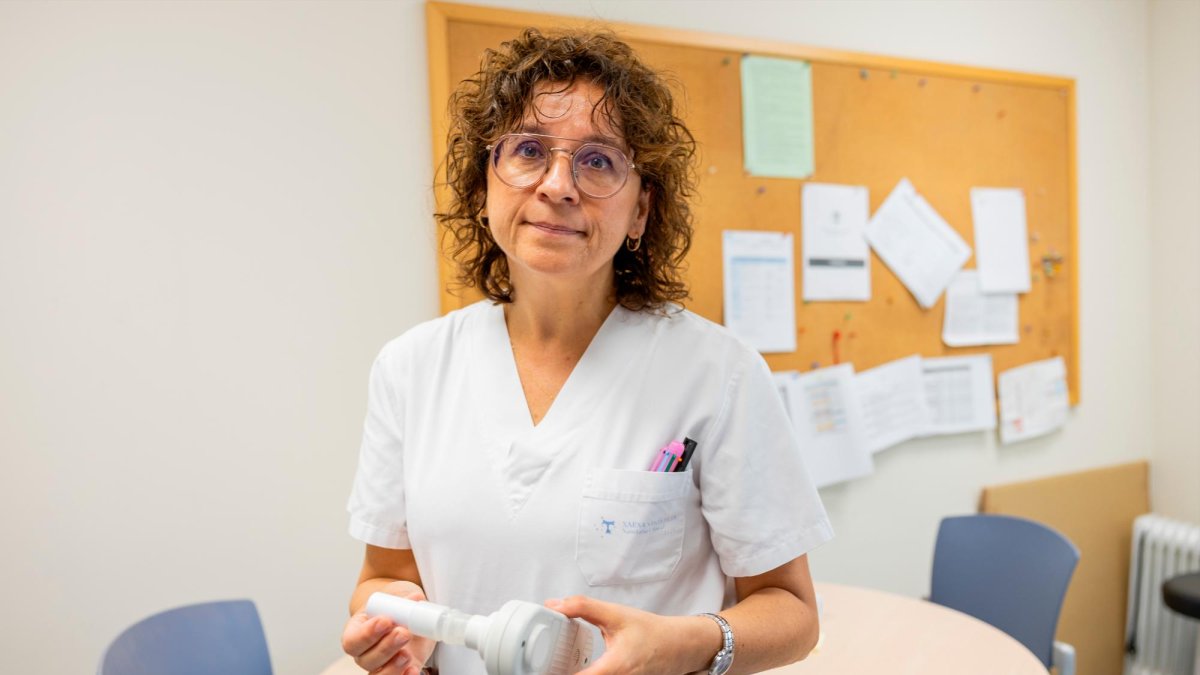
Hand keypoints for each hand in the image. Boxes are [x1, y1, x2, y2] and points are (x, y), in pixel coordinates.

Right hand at [342, 581, 435, 674]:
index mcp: (357, 631)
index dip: (367, 634)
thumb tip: (415, 600)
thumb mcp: (397, 596)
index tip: (385, 621)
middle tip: (403, 633)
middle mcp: (365, 653)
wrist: (408, 613)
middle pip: (366, 660)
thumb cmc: (395, 604)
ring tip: (407, 654)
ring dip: (393, 667)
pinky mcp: (401, 670)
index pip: (352, 641)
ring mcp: (382, 665)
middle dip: (386, 647)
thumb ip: (403, 599)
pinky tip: (414, 670)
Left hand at [546, 595, 706, 674]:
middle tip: (543, 665)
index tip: (540, 668)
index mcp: (613, 669)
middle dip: (559, 673)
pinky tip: (572, 669)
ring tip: (554, 666)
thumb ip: (582, 607)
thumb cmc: (652, 632)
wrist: (679, 646)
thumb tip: (554, 605)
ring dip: (571, 674)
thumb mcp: (616, 614)